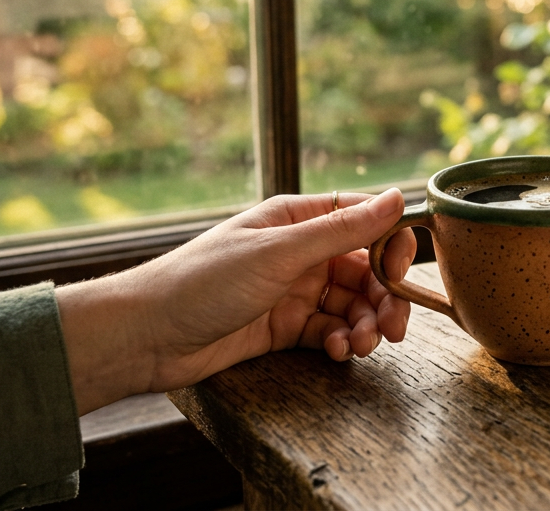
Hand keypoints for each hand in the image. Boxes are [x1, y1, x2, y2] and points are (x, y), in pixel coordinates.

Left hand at [57, 189, 415, 414]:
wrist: (146, 336)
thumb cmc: (201, 282)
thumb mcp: (279, 253)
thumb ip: (342, 230)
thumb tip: (395, 198)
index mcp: (297, 218)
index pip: (363, 220)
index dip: (391, 244)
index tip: (403, 272)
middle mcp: (299, 251)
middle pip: (365, 268)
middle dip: (384, 297)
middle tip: (394, 327)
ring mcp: (292, 290)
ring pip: (351, 303)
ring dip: (366, 324)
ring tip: (362, 345)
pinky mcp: (283, 326)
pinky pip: (329, 329)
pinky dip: (341, 341)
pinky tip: (338, 351)